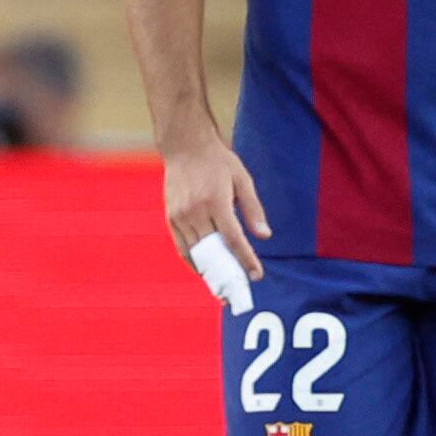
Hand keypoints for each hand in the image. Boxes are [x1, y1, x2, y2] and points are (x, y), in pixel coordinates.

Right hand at [162, 136, 269, 280]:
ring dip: (210, 271)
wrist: (185, 146)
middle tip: (238, 289)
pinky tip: (204, 270)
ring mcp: (180, 215)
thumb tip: (265, 236)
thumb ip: (254, 210)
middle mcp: (196, 211)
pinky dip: (193, 261)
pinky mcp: (170, 217)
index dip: (246, 260)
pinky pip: (182, 247)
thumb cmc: (219, 163)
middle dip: (228, 272)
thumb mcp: (243, 180)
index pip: (234, 239)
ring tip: (223, 285)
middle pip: (213, 251)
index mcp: (217, 202)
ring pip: (196, 252)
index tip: (256, 276)